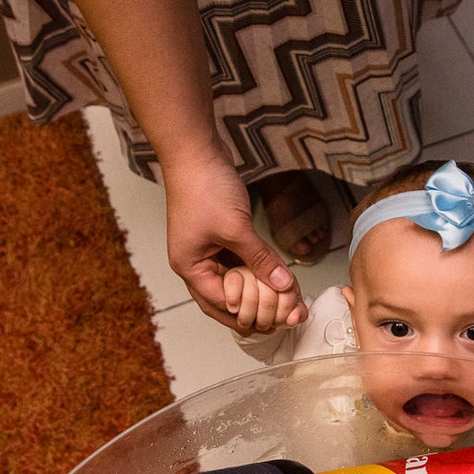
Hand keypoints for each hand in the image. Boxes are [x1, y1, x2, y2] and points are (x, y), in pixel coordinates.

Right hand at [162, 142, 307, 331]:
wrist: (195, 151)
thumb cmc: (205, 187)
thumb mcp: (236, 229)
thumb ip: (260, 259)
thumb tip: (283, 285)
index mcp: (189, 267)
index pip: (219, 304)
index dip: (247, 315)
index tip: (276, 323)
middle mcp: (195, 262)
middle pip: (224, 299)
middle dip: (251, 310)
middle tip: (280, 321)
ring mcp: (205, 249)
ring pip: (233, 281)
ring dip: (256, 291)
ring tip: (283, 302)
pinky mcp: (217, 236)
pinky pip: (237, 262)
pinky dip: (255, 270)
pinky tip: (274, 278)